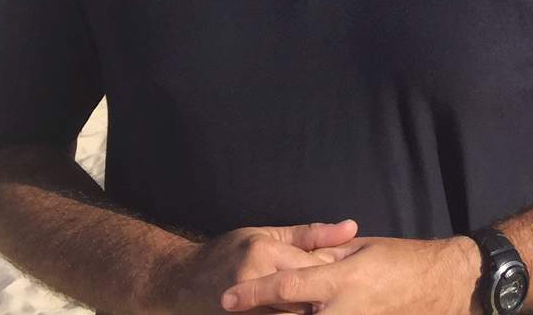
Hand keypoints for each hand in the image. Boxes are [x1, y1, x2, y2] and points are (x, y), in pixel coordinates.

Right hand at [147, 221, 358, 313]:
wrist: (180, 282)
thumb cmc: (227, 253)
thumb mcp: (267, 235)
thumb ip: (311, 234)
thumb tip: (352, 227)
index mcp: (263, 255)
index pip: (312, 269)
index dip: (334, 275)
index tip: (350, 277)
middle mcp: (254, 282)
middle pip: (304, 297)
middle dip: (325, 300)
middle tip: (340, 298)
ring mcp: (246, 310)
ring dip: (309, 311)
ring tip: (324, 305)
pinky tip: (298, 311)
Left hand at [220, 235, 479, 314]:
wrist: (444, 285)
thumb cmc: (404, 260)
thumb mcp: (362, 250)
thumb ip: (325, 257)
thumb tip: (292, 262)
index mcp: (344, 279)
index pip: (287, 287)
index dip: (253, 294)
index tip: (226, 299)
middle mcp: (345, 310)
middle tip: (237, 312)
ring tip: (266, 313)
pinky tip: (308, 313)